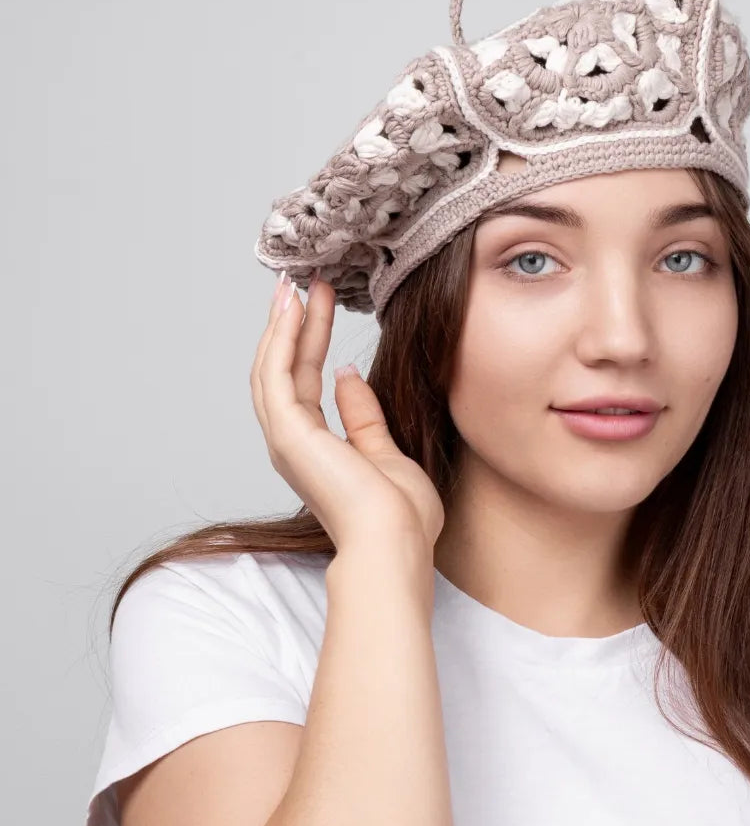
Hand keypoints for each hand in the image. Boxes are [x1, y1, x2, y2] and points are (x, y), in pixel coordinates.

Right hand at [250, 273, 445, 554]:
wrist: (395, 542)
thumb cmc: (400, 516)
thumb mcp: (387, 453)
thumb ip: (363, 416)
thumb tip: (347, 374)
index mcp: (315, 449)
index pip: (304, 383)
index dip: (309, 341)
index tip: (320, 304)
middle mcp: (293, 444)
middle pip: (282, 370)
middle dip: (291, 325)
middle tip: (299, 282)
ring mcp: (287, 440)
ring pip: (272, 369)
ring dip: (283, 325)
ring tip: (294, 285)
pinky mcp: (289, 435)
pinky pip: (277, 377)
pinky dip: (283, 341)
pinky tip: (295, 309)